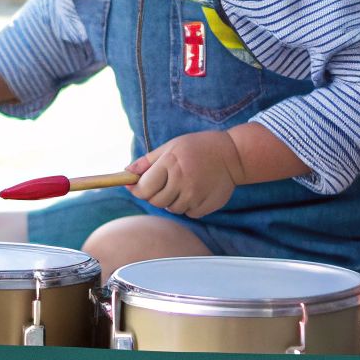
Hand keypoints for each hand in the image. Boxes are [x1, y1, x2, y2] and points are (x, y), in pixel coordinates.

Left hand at [127, 130, 247, 217]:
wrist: (233, 155)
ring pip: (171, 208)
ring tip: (183, 184)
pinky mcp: (205, 205)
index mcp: (171, 164)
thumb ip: (148, 161)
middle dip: (155, 195)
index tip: (136, 187)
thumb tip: (126, 172)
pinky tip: (196, 191)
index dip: (137, 190)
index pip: (144, 188)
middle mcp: (182, 181)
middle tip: (165, 183)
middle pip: (155, 201)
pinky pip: (188, 213)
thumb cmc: (198, 147)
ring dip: (172, 200)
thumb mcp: (172, 146)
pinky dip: (188, 205)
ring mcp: (194, 195)